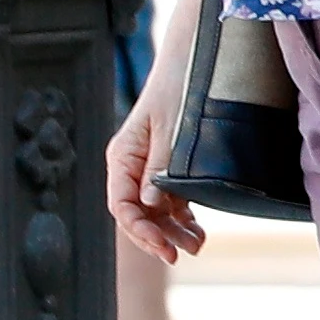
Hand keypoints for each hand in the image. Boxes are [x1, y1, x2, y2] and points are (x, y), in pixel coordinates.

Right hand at [104, 88, 203, 264]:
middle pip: (136, 214)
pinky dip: (183, 219)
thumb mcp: (172, 129)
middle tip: (179, 255)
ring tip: (197, 247)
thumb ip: (161, 167)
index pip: (122, 204)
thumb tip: (150, 205)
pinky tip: (198, 234)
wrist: (193, 64)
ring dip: (172, 231)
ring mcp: (150, 171)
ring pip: (155, 212)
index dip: (140, 229)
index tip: (163, 247)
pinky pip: (172, 202)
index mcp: (122, 157)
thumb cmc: (180, 90)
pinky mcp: (169, 172)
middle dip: (155, 236)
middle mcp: (132, 167)